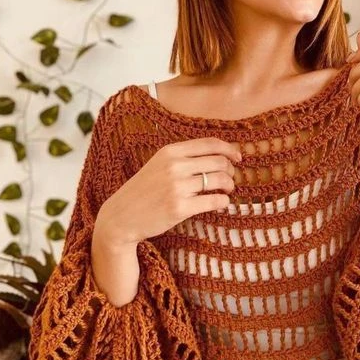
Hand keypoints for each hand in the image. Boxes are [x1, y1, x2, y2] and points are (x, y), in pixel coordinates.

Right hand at [97, 137, 240, 247]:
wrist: (121, 216)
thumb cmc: (144, 190)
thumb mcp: (160, 164)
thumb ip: (184, 157)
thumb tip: (220, 155)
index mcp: (171, 151)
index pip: (210, 143)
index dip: (229, 149)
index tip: (238, 158)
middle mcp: (174, 166)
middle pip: (219, 162)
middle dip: (230, 171)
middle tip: (230, 180)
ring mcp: (177, 187)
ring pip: (220, 180)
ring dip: (229, 186)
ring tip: (226, 191)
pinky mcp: (179, 208)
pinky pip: (214, 201)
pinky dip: (223, 202)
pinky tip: (221, 204)